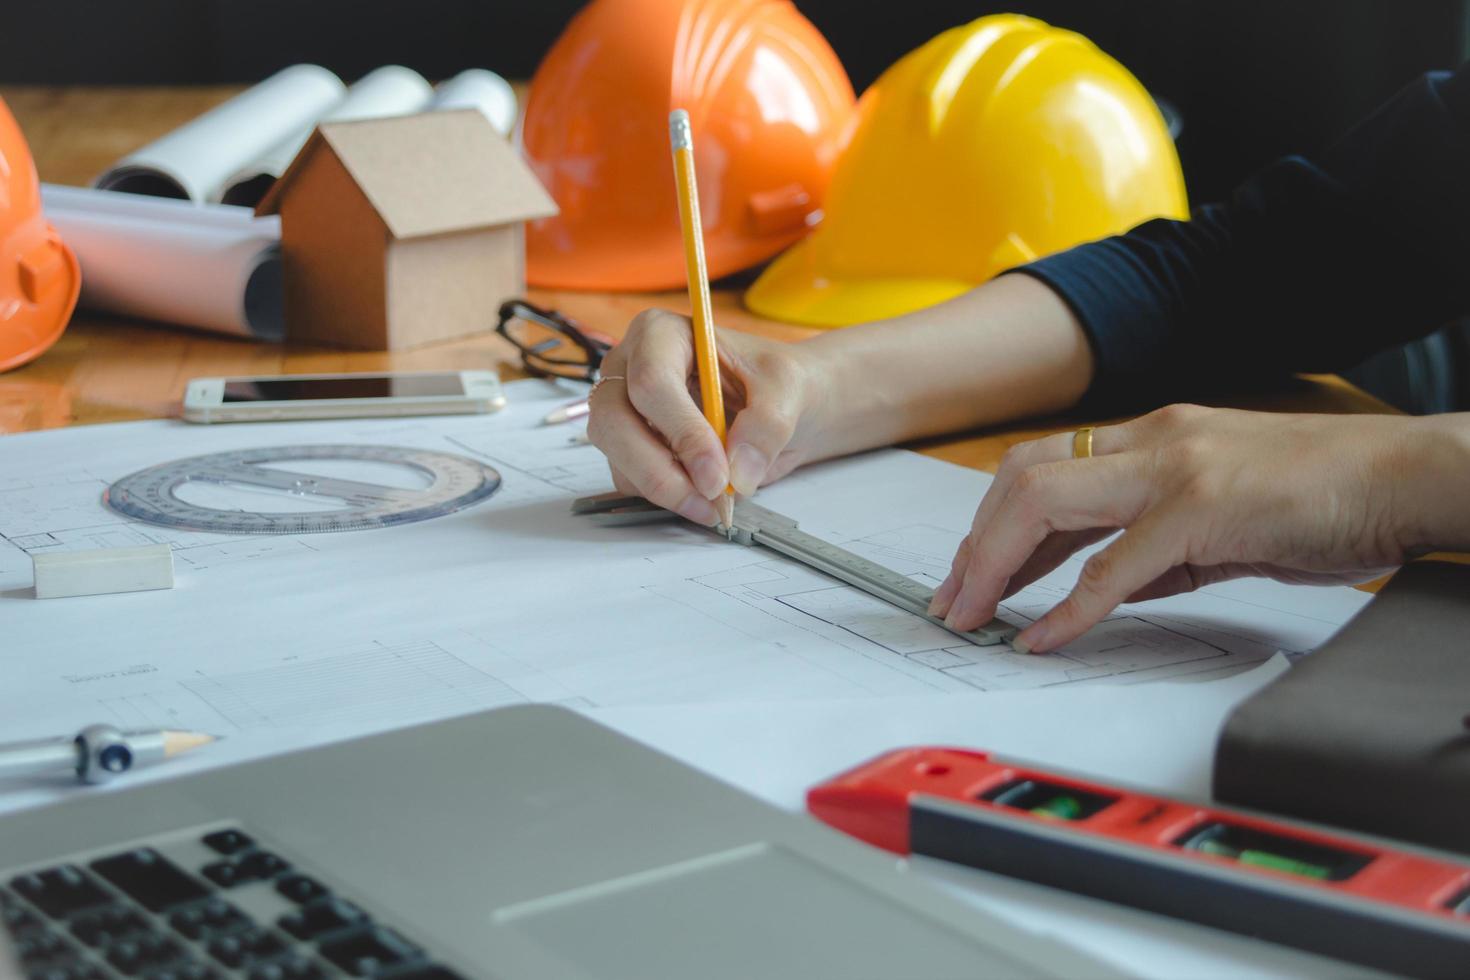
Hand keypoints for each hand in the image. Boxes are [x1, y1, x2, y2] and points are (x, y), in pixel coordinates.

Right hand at [587, 309, 828, 522]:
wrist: (781, 406)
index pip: (652, 381)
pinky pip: (629, 479)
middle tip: (710, 498)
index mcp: (661, 334)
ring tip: (715, 501)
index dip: (683, 433)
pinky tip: (702, 494)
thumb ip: (767, 424)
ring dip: (665, 489)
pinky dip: (665, 496)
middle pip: (615, 421)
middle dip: (661, 471)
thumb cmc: (775, 381)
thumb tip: (737, 472)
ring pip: (617, 456)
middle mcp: (629, 366)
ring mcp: (622, 407)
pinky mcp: (626, 445)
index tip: (718, 475)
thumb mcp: (787, 389)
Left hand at [929, 404, 1429, 652]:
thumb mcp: (1221, 519)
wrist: (1406, 479)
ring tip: (972, 617)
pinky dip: (1069, 606)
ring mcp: (1173, 468)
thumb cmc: (1324, 496)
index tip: (970, 576)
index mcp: (1151, 436)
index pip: (1041, 469)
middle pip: (1022, 478)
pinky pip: (1114, 565)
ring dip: (996, 566)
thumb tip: (1103, 589)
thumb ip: (1157, 548)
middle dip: (973, 544)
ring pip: (1046, 503)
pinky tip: (1043, 636)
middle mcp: (1150, 439)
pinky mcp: (1203, 508)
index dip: (991, 525)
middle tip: (950, 604)